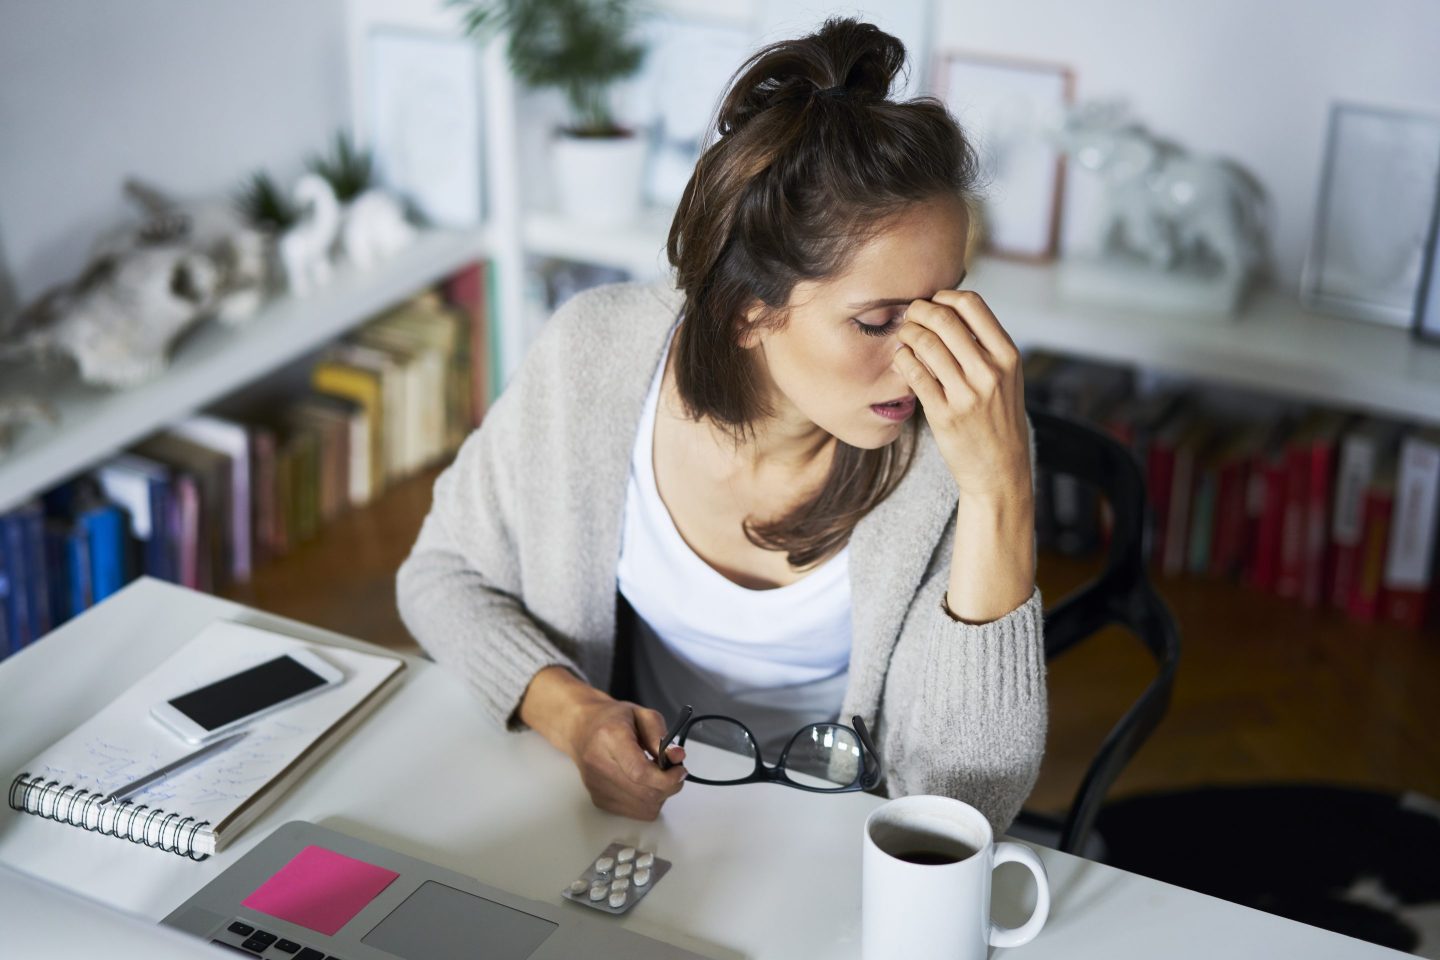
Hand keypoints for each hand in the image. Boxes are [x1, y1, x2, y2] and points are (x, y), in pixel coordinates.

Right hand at [564, 697, 687, 820]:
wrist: (580, 730)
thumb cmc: (613, 719)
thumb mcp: (642, 715)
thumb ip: (660, 735)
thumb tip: (677, 757)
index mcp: (610, 738)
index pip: (640, 772)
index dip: (666, 778)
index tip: (680, 770)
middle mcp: (599, 765)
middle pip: (645, 793)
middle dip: (669, 786)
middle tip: (674, 772)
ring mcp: (596, 786)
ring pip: (644, 807)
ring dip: (660, 795)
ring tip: (657, 776)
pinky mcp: (598, 800)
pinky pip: (636, 812)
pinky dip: (648, 802)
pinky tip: (644, 784)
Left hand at [890, 289, 1030, 500]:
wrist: (1000, 469)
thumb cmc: (998, 417)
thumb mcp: (1006, 377)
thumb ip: (985, 345)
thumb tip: (949, 307)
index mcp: (1007, 356)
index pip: (972, 304)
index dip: (945, 296)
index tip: (933, 303)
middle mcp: (990, 372)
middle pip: (944, 319)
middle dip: (918, 310)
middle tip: (909, 316)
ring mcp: (967, 394)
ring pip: (925, 343)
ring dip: (907, 333)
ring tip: (904, 336)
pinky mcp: (944, 414)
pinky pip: (914, 373)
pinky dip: (903, 359)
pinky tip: (903, 360)